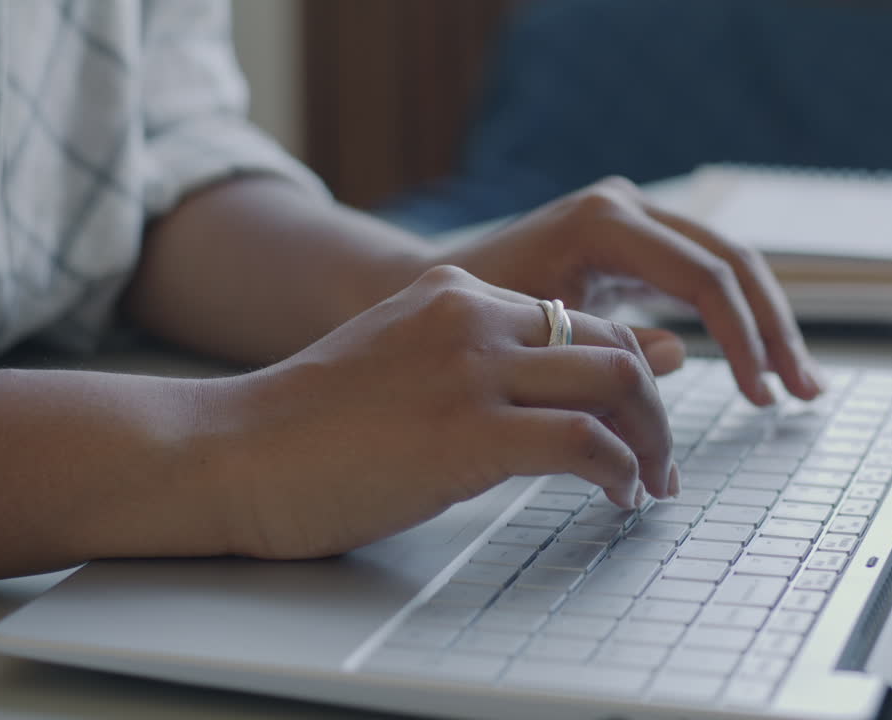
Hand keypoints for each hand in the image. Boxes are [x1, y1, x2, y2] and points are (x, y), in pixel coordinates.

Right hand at [217, 265, 677, 559]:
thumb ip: (486, 361)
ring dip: (652, 440)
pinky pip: (585, 442)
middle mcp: (473, 315)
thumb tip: (568, 382)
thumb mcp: (406, 364)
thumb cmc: (310, 425)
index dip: (625, 373)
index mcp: (457, 292)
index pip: (579, 322)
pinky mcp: (468, 431)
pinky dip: (619, 472)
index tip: (637, 423)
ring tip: (651, 484)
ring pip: (618, 381)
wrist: (230, 452)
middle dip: (654, 408)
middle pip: (612, 346)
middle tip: (662, 462)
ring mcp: (472, 369)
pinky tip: (617, 498)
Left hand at [444, 176, 825, 404]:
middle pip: (732, 263)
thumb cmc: (472, 319)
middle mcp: (628, 208)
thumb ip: (607, 351)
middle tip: (805, 391)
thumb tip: (680, 359)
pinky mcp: (639, 245)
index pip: (703, 278)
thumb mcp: (539, 338)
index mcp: (605, 222)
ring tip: (800, 386)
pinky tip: (760, 363)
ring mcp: (637, 221)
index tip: (759, 394)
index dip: (742, 338)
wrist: (435, 290)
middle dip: (773, 330)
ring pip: (729, 268)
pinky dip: (737, 322)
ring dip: (769, 326)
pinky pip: (705, 279)